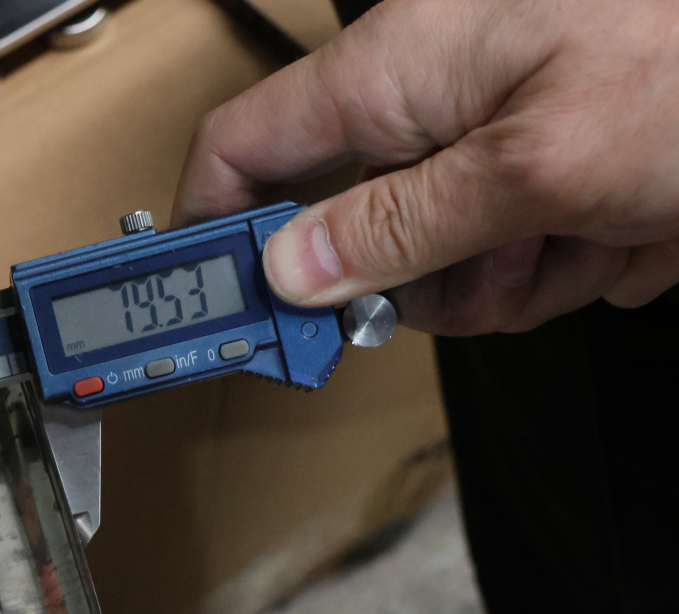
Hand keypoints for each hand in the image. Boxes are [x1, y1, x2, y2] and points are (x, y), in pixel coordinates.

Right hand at [172, 0, 678, 333]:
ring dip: (523, 278)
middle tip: (497, 273)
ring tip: (600, 232)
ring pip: (448, 261)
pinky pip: (521, 256)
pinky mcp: (550, 168)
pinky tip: (638, 224)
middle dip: (429, 280)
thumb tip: (287, 270)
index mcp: (398, 67)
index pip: (242, 148)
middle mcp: (435, 98)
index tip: (217, 310)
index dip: (215, 230)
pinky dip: (580, 262)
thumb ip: (395, 227)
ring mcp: (495, 136)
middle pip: (357, 232)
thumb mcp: (536, 165)